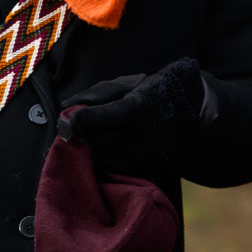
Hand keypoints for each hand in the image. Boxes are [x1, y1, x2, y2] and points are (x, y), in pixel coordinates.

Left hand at [60, 57, 203, 176]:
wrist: (185, 116)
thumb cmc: (150, 94)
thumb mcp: (127, 85)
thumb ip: (96, 93)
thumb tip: (66, 106)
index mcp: (135, 107)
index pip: (95, 117)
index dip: (80, 118)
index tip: (73, 117)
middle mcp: (139, 132)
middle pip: (94, 136)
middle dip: (85, 130)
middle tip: (87, 122)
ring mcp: (141, 152)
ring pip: (99, 152)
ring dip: (94, 143)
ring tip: (101, 132)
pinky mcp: (141, 166)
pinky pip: (110, 165)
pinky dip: (104, 155)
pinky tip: (111, 144)